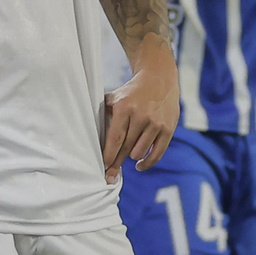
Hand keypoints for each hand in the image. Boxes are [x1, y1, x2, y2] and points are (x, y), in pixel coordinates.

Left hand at [103, 52, 178, 180]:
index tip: (103, 167)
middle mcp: (141, 116)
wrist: (159, 78)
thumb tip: (87, 135)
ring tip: (128, 154)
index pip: (115, 138)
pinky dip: (147, 163)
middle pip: (126, 148)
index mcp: (125, 107)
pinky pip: (157, 153)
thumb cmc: (132, 92)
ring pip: (139, 152)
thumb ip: (104, 114)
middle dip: (116, 164)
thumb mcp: (115, 96)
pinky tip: (139, 165)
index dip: (109, 155)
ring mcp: (156, 123)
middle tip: (109, 176)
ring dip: (132, 157)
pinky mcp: (168, 129)